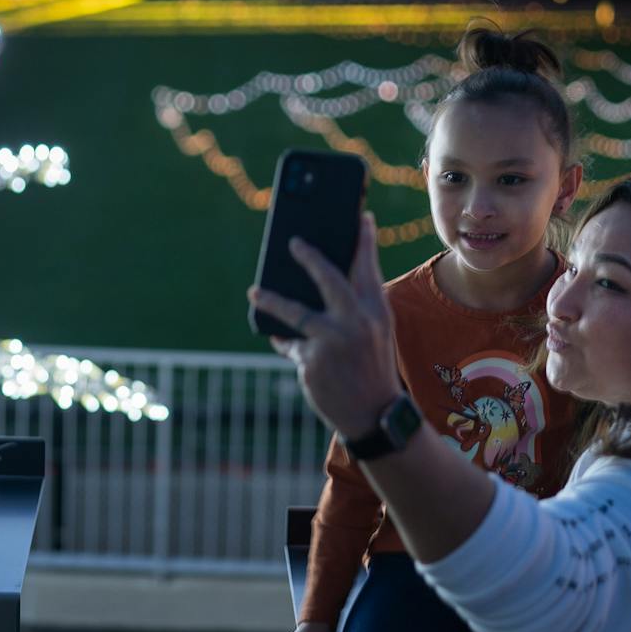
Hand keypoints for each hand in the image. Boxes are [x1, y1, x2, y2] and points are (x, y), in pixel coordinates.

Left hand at [248, 211, 399, 438]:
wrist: (374, 414)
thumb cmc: (371, 367)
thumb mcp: (375, 333)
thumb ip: (356, 307)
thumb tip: (318, 281)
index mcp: (376, 312)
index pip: (368, 267)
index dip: (364, 241)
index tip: (360, 217)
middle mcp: (357, 322)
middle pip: (328, 278)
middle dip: (309, 257)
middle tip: (293, 242)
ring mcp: (333, 341)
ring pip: (295, 311)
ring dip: (272, 300)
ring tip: (254, 293)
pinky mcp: (312, 361)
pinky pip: (291, 344)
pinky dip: (285, 342)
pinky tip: (278, 339)